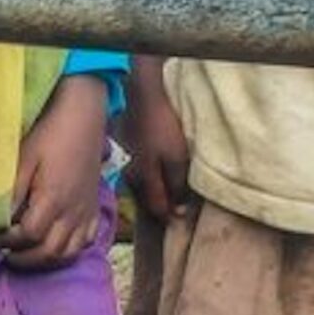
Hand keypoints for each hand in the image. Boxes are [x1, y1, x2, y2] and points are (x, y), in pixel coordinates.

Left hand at [3, 77, 105, 272]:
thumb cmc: (49, 134)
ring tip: (21, 254)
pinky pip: (84, 243)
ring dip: (42, 261)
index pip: (27, 237)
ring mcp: (86, 213)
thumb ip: (10, 193)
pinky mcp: (93, 209)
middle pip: (48, 253)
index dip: (4, 242)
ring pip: (67, 254)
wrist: (83, 117)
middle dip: (21, 259)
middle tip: (0, 253)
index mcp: (54, 199)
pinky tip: (49, 246)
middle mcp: (73, 212)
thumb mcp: (23, 159)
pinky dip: (66, 252)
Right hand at [126, 63, 190, 223]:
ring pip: (143, 184)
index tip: (184, 219)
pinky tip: (158, 169)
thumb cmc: (162, 126)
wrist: (143, 95)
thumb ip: (177, 187)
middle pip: (148, 199)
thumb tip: (178, 212)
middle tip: (178, 207)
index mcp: (144, 180)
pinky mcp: (129, 148)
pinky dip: (151, 174)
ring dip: (156, 189)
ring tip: (170, 190)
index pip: (157, 208)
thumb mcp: (177, 159)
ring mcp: (129, 160)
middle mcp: (132, 175)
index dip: (171, 216)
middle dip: (162, 205)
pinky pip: (141, 169)